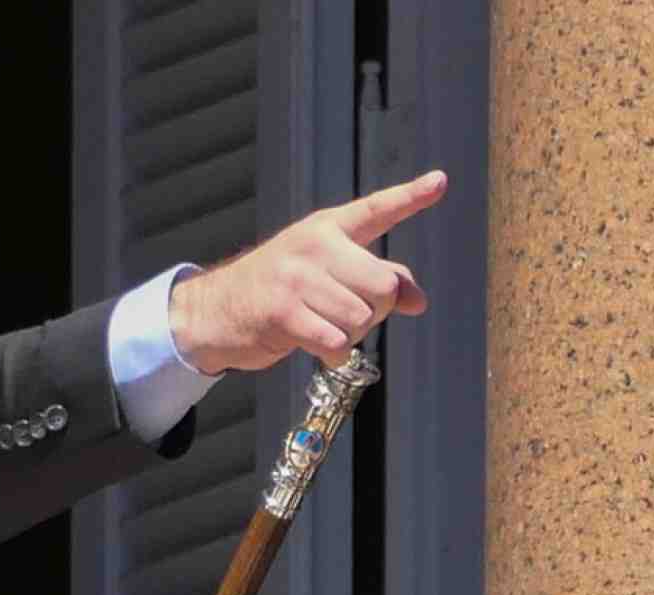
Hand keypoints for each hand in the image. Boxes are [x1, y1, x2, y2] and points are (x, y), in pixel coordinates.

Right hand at [170, 170, 445, 373]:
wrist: (213, 311)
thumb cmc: (274, 292)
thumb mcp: (322, 273)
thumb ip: (372, 279)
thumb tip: (417, 300)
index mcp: (326, 229)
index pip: (375, 209)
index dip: (411, 196)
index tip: (440, 182)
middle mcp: (314, 246)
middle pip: (383, 286)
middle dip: (376, 312)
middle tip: (348, 316)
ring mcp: (296, 277)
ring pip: (361, 318)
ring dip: (351, 337)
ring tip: (325, 330)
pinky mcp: (282, 312)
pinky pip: (336, 341)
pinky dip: (335, 354)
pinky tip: (319, 350)